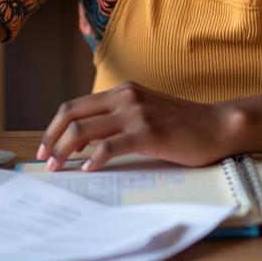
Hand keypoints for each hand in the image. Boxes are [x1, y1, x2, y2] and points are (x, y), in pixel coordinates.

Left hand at [36, 81, 243, 170]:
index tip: (45, 147)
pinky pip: (109, 146)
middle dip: (52, 139)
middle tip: (45, 161)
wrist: (216, 126)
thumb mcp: (145, 112)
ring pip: (84, 130)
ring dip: (65, 151)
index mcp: (122, 90)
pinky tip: (89, 170)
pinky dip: (93, 159)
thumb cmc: (181, 125)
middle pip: (72, 114)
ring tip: (59, 169)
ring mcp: (136, 113)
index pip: (75, 105)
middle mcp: (125, 96)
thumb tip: (83, 142)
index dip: (54, 127)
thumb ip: (118, 118)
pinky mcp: (148, 132)